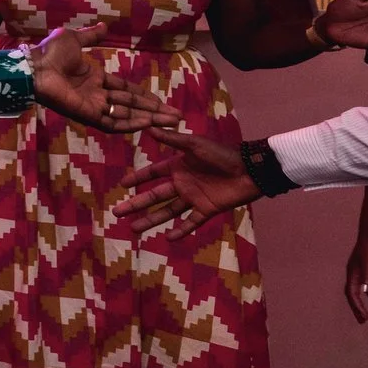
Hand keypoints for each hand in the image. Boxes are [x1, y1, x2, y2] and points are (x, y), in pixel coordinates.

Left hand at [26, 23, 181, 131]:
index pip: (126, 90)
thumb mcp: (74, 39)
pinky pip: (113, 123)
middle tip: (176, 116)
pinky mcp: (88, 115)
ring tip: (171, 121)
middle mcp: (96, 95)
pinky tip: (148, 123)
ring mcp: (93, 106)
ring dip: (149, 118)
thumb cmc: (50, 53)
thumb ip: (91, 37)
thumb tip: (104, 27)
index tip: (161, 101)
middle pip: (132, 105)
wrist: (35, 66)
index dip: (144, 96)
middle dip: (154, 111)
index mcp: (95, 79)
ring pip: (127, 115)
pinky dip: (130, 124)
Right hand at [117, 128, 260, 234]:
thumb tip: (148, 128)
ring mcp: (193, 198)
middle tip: (117, 212)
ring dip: (151, 220)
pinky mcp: (207, 210)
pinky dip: (181, 230)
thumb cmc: (223, 154)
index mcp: (178, 166)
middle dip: (135, 204)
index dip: (137, 179)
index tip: (122, 185)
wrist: (250, 169)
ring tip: (134, 229)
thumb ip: (173, 139)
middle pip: (154, 196)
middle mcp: (182, 184)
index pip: (152, 174)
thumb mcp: (195, 144)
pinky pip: (191, 222)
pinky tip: (168, 238)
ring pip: (167, 211)